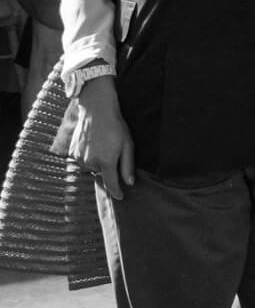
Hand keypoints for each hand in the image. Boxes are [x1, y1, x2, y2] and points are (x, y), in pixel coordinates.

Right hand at [67, 79, 136, 199]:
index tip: (120, 197)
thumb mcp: (128, 145)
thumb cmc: (116, 127)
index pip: (111, 184)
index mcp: (106, 161)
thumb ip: (127, 166)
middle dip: (108, 168)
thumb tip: (129, 183)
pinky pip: (82, 160)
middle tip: (112, 151)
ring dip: (98, 162)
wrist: (96, 110)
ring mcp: (79, 158)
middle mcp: (90, 162)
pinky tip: (94, 143)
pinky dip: (88, 156)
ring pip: (91, 167)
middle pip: (102, 174)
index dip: (116, 192)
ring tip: (103, 144)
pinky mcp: (72, 152)